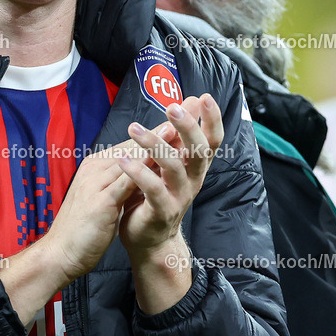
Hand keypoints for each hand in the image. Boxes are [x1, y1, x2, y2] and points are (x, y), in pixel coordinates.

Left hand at [117, 94, 223, 264]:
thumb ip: (177, 137)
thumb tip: (190, 102)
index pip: (212, 140)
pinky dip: (138, 172)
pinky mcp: (162, 211)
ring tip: (133, 128)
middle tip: (172, 107)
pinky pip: (153, 189)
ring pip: (173, 166)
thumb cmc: (155, 196)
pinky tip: (122, 160)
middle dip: (187, 127)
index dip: (212, 119)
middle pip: (199, 150)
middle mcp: (192, 180)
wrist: (148, 239)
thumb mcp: (169, 165)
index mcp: (195, 167)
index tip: (204, 97)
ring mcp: (179, 197)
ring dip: (153, 144)